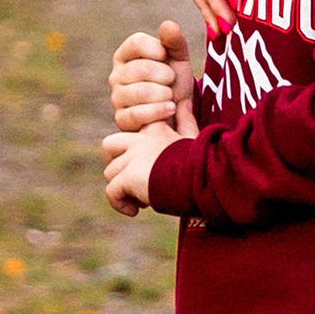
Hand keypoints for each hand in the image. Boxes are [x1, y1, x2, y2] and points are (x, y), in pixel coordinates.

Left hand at [101, 65, 194, 217]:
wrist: (205, 177)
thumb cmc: (202, 160)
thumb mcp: (193, 137)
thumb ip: (185, 120)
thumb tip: (185, 102)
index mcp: (153, 129)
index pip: (129, 133)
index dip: (129, 151)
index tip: (144, 169)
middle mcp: (139, 140)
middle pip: (109, 146)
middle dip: (113, 163)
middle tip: (126, 182)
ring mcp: (132, 157)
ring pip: (111, 173)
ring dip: (121, 189)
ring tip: (141, 200)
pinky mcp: (128, 176)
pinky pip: (112, 192)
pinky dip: (119, 203)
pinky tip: (133, 211)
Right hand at [110, 19, 191, 132]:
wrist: (177, 114)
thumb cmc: (174, 82)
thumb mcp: (179, 59)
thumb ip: (174, 41)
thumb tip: (167, 24)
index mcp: (126, 55)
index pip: (137, 42)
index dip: (158, 50)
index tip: (167, 58)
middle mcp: (116, 75)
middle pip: (142, 68)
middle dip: (166, 75)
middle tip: (172, 80)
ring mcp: (117, 98)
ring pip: (141, 92)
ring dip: (165, 94)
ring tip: (171, 96)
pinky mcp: (121, 120)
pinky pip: (138, 114)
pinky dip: (160, 111)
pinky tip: (171, 109)